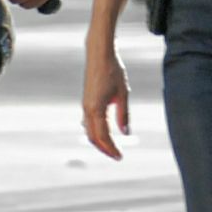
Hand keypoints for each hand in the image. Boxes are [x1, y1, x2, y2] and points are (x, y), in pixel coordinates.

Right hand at [81, 39, 131, 159]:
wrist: (99, 54)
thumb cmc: (113, 71)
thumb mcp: (123, 93)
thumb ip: (123, 114)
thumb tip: (126, 133)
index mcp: (96, 109)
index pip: (103, 136)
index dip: (111, 148)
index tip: (120, 157)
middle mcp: (87, 109)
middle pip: (93, 137)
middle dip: (104, 148)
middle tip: (117, 155)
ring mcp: (85, 105)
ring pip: (89, 130)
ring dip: (99, 141)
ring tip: (112, 147)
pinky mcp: (86, 101)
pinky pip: (88, 122)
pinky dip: (95, 131)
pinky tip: (105, 131)